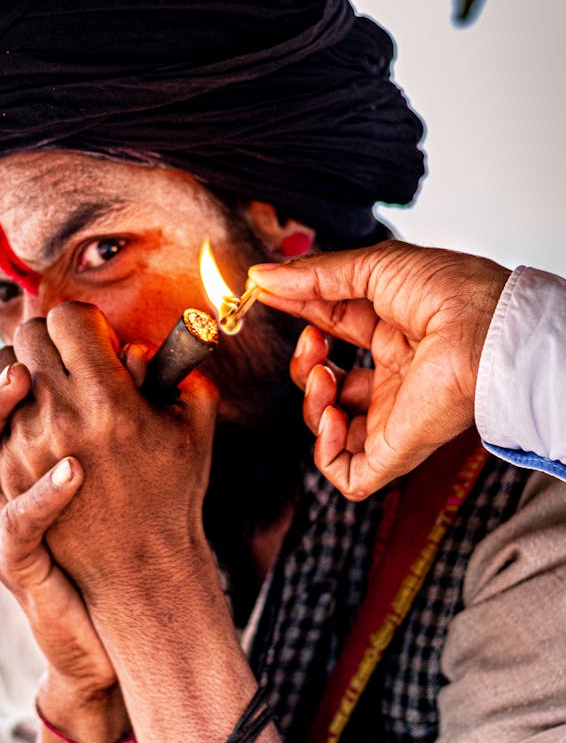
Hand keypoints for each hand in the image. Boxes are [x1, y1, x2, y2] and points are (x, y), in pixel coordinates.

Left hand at [0, 301, 219, 605]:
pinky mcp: (5, 474)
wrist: (139, 569)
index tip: (99, 340)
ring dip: (27, 368)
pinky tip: (41, 417)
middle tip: (76, 357)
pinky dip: (14, 405)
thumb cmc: (174, 491)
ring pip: (2, 371)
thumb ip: (183, 373)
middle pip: (30, 336)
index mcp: (108, 400)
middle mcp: (59, 419)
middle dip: (54, 338)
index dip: (85, 322)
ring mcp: (25, 447)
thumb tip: (145, 344)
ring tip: (52, 385)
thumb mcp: (194, 427)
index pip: (68, 319)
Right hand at [0, 364, 118, 700]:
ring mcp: (3, 521)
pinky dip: (42, 495)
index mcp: (27, 455)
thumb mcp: (123, 465)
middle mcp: (4, 481)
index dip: (16, 357)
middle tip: (29, 343)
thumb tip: (141, 352)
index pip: (4, 392)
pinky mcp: (17, 563)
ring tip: (22, 378)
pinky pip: (19, 524)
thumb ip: (127, 413)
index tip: (49, 327)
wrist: (119, 622)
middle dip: (0, 373)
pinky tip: (73, 470)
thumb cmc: (122, 535)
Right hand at [249, 241, 510, 498]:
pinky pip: (349, 473)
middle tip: (312, 341)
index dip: (300, 317)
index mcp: (394, 334)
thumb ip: (312, 277)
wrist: (480, 328)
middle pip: (326, 382)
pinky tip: (329, 416)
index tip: (268, 296)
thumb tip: (261, 277)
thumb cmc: (447, 291)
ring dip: (309, 401)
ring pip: (329, 429)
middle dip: (303, 362)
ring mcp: (393, 416)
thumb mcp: (370, 268)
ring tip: (323, 376)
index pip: (331, 331)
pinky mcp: (395, 449)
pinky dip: (324, 450)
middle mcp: (394, 377)